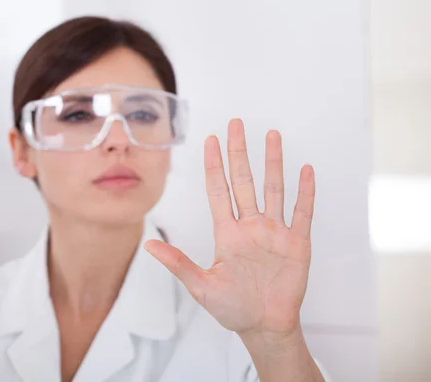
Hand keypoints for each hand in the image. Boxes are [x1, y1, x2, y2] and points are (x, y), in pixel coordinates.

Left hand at [145, 118, 314, 338]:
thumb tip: (147, 245)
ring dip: (273, 162)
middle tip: (235, 124)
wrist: (264, 326)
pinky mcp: (297, 243)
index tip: (210, 140)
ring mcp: (274, 232)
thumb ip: (177, 263)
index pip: (218, 190)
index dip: (214, 165)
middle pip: (244, 180)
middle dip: (239, 152)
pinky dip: (304, 192)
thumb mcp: (200, 286)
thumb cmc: (232, 308)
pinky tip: (305, 169)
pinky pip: (301, 212)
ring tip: (271, 135)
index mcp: (227, 233)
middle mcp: (250, 226)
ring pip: (273, 189)